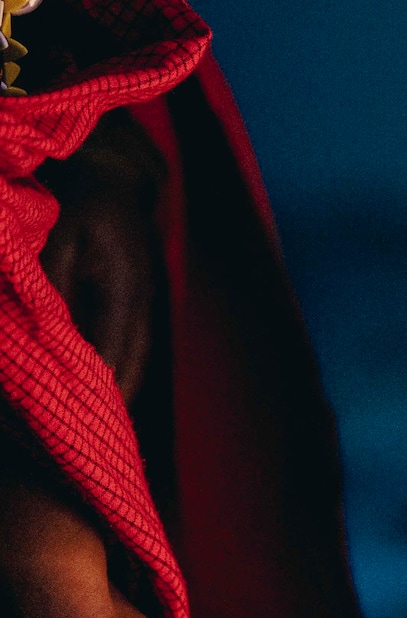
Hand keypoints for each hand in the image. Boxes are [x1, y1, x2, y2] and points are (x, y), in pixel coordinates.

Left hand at [42, 117, 160, 402]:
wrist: (113, 175)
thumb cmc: (79, 204)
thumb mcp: (57, 243)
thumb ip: (53, 291)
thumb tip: (50, 338)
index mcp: (127, 288)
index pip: (114, 351)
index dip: (99, 389)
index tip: (84, 424)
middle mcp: (143, 300)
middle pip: (133, 362)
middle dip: (115, 402)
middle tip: (92, 441)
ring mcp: (144, 300)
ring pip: (135, 355)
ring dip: (119, 388)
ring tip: (100, 425)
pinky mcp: (135, 299)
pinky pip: (130, 342)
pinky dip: (117, 367)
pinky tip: (103, 386)